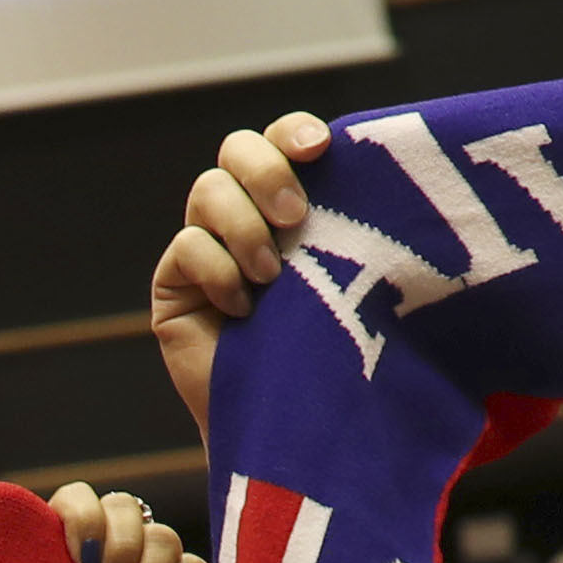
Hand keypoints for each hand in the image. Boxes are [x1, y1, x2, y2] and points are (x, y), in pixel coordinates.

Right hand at [148, 110, 329, 437]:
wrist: (295, 430)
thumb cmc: (341, 355)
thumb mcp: (360, 280)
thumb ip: (359, 225)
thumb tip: (387, 167)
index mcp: (296, 202)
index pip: (284, 139)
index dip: (294, 131)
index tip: (322, 148)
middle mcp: (248, 216)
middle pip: (236, 149)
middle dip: (265, 172)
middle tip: (296, 217)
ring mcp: (207, 248)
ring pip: (207, 191)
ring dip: (243, 228)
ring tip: (272, 278)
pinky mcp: (175, 286)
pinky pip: (186, 248)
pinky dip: (217, 272)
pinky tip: (243, 312)